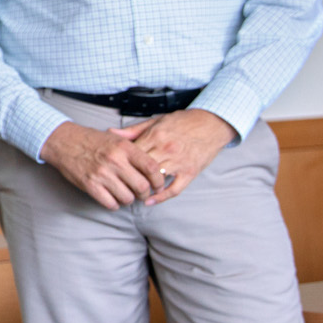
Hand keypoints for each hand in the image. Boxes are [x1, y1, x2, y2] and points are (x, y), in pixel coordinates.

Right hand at [39, 121, 165, 210]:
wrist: (63, 141)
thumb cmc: (91, 140)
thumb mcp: (116, 138)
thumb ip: (134, 151)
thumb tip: (153, 169)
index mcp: (124, 147)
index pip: (152, 168)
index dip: (159, 180)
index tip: (158, 185)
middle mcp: (115, 161)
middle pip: (142, 186)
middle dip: (144, 193)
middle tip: (141, 193)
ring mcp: (102, 174)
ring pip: (127, 198)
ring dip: (128, 199)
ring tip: (124, 194)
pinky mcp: (90, 185)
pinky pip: (110, 203)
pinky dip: (114, 204)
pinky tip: (112, 197)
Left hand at [111, 109, 235, 204]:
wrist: (211, 123)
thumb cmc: (182, 122)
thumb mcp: (156, 121)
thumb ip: (133, 130)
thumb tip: (111, 133)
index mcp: (155, 136)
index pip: (132, 154)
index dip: (121, 163)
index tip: (115, 169)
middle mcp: (166, 149)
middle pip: (141, 168)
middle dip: (130, 177)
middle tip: (121, 184)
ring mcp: (179, 162)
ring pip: (155, 179)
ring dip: (143, 188)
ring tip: (133, 192)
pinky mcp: (190, 172)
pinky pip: (174, 189)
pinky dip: (161, 197)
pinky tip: (150, 202)